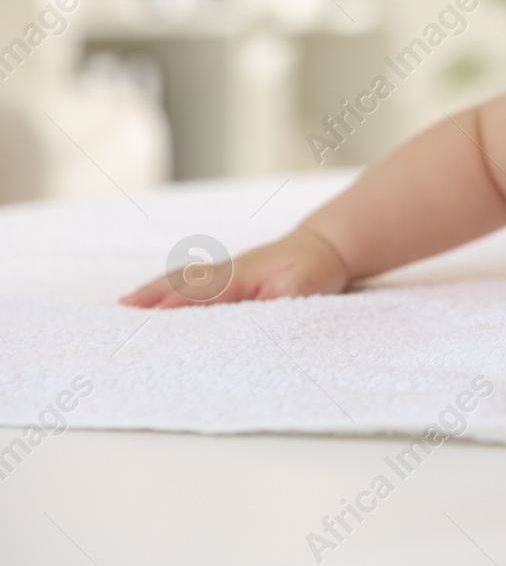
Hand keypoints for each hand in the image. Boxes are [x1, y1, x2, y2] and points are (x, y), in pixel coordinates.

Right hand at [119, 228, 350, 308]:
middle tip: (121, 311)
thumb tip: (252, 318)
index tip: (153, 315)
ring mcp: (224, 271)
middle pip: (183, 282)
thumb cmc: (313, 269)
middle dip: (152, 296)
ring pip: (182, 279)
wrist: (325, 248)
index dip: (178, 303)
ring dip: (153, 291)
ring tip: (124, 305)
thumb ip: (275, 302)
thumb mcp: (302, 287)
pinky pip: (190, 280)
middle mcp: (227, 271)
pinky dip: (167, 287)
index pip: (203, 291)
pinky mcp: (227, 277)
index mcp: (242, 276)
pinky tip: (153, 296)